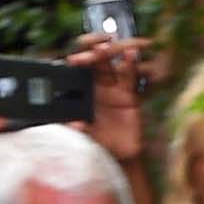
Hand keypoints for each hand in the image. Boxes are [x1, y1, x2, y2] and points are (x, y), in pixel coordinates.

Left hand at [66, 37, 144, 166]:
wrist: (120, 156)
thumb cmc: (99, 143)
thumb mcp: (84, 136)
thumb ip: (78, 129)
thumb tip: (73, 125)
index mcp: (82, 92)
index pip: (78, 71)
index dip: (76, 61)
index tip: (74, 59)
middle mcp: (97, 86)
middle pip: (94, 64)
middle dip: (92, 54)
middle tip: (91, 51)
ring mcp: (113, 88)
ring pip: (110, 66)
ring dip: (109, 55)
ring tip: (106, 48)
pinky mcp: (129, 94)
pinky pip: (129, 78)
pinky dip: (130, 65)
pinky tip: (130, 55)